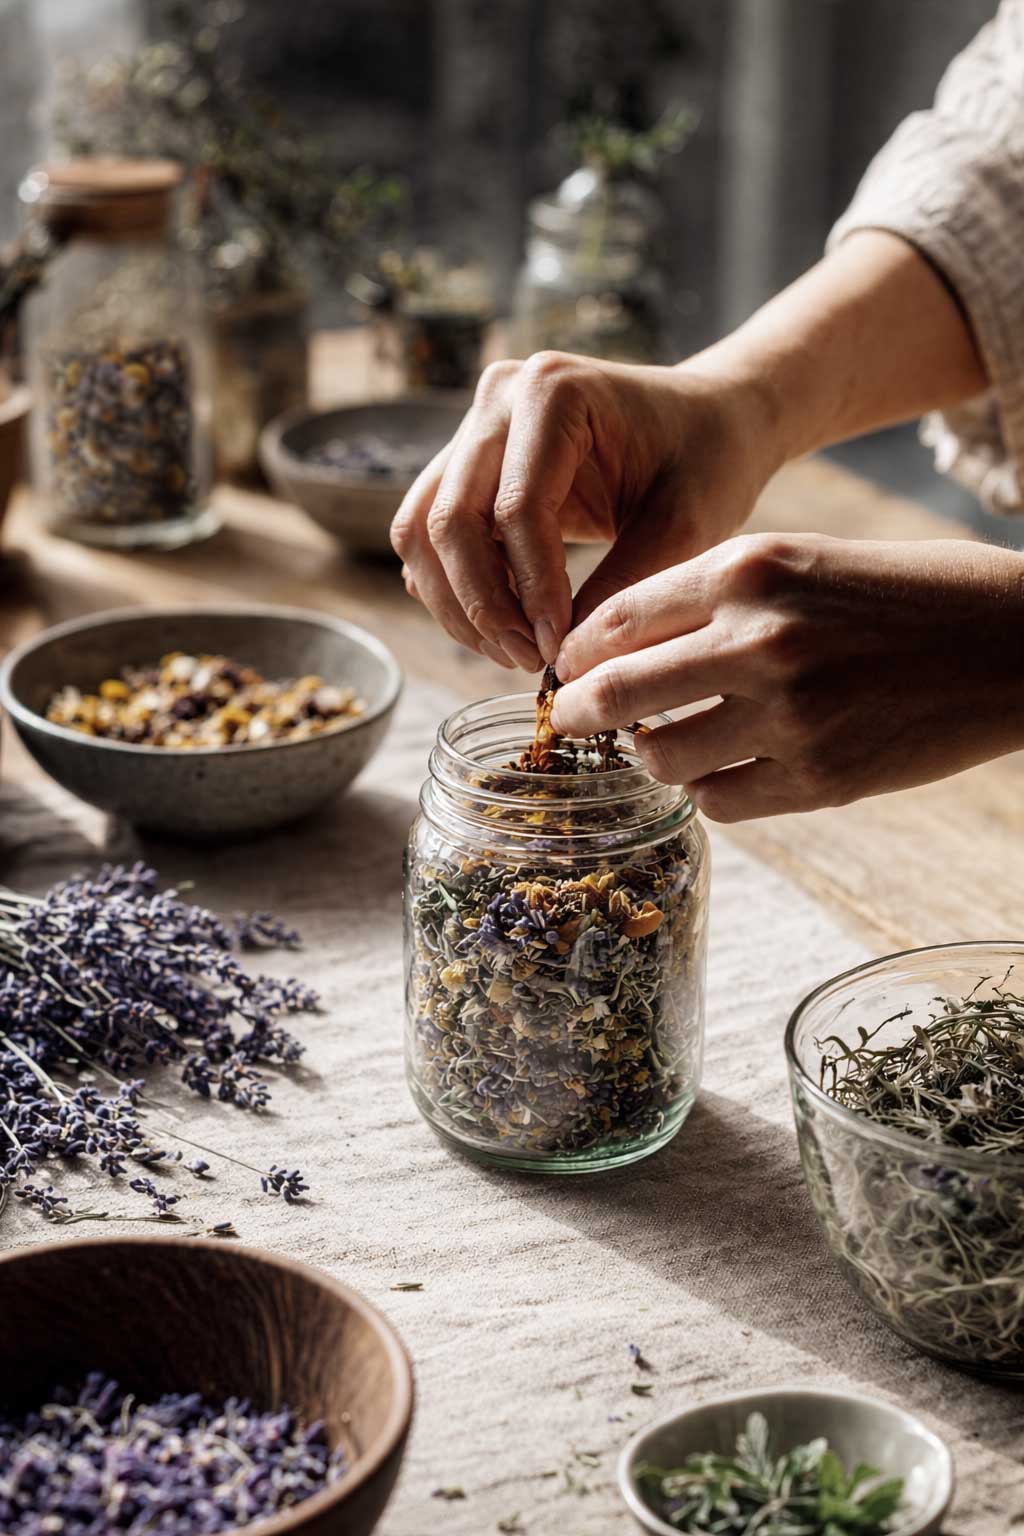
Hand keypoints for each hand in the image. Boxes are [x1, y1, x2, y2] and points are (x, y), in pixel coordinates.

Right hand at [390, 349, 774, 670]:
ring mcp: (474, 428)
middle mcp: (499, 399)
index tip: (559, 649)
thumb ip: (625, 585)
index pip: (517, 509)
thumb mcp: (688, 524)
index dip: (531, 590)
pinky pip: (429, 536)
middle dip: (483, 605)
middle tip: (529, 660)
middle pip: (450, 520)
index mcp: (554, 392)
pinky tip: (504, 625)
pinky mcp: (465, 465)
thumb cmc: (707, 460)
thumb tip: (566, 657)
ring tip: (514, 651)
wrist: (709, 422)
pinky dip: (453, 589)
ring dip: (457, 603)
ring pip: (422, 531)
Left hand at [550, 533, 1023, 820]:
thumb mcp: (803, 562)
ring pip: (659, 756)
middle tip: (570, 722)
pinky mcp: (819, 779)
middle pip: (613, 693)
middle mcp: (759, 639)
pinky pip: (716, 801)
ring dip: (651, 754)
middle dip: (577, 713)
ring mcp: (789, 715)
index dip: (574, 654)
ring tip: (670, 742)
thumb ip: (712, 599)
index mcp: (748, 568)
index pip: (613, 618)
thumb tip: (618, 652)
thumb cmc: (904, 593)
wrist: (1016, 643)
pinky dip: (708, 790)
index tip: (565, 671)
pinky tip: (728, 769)